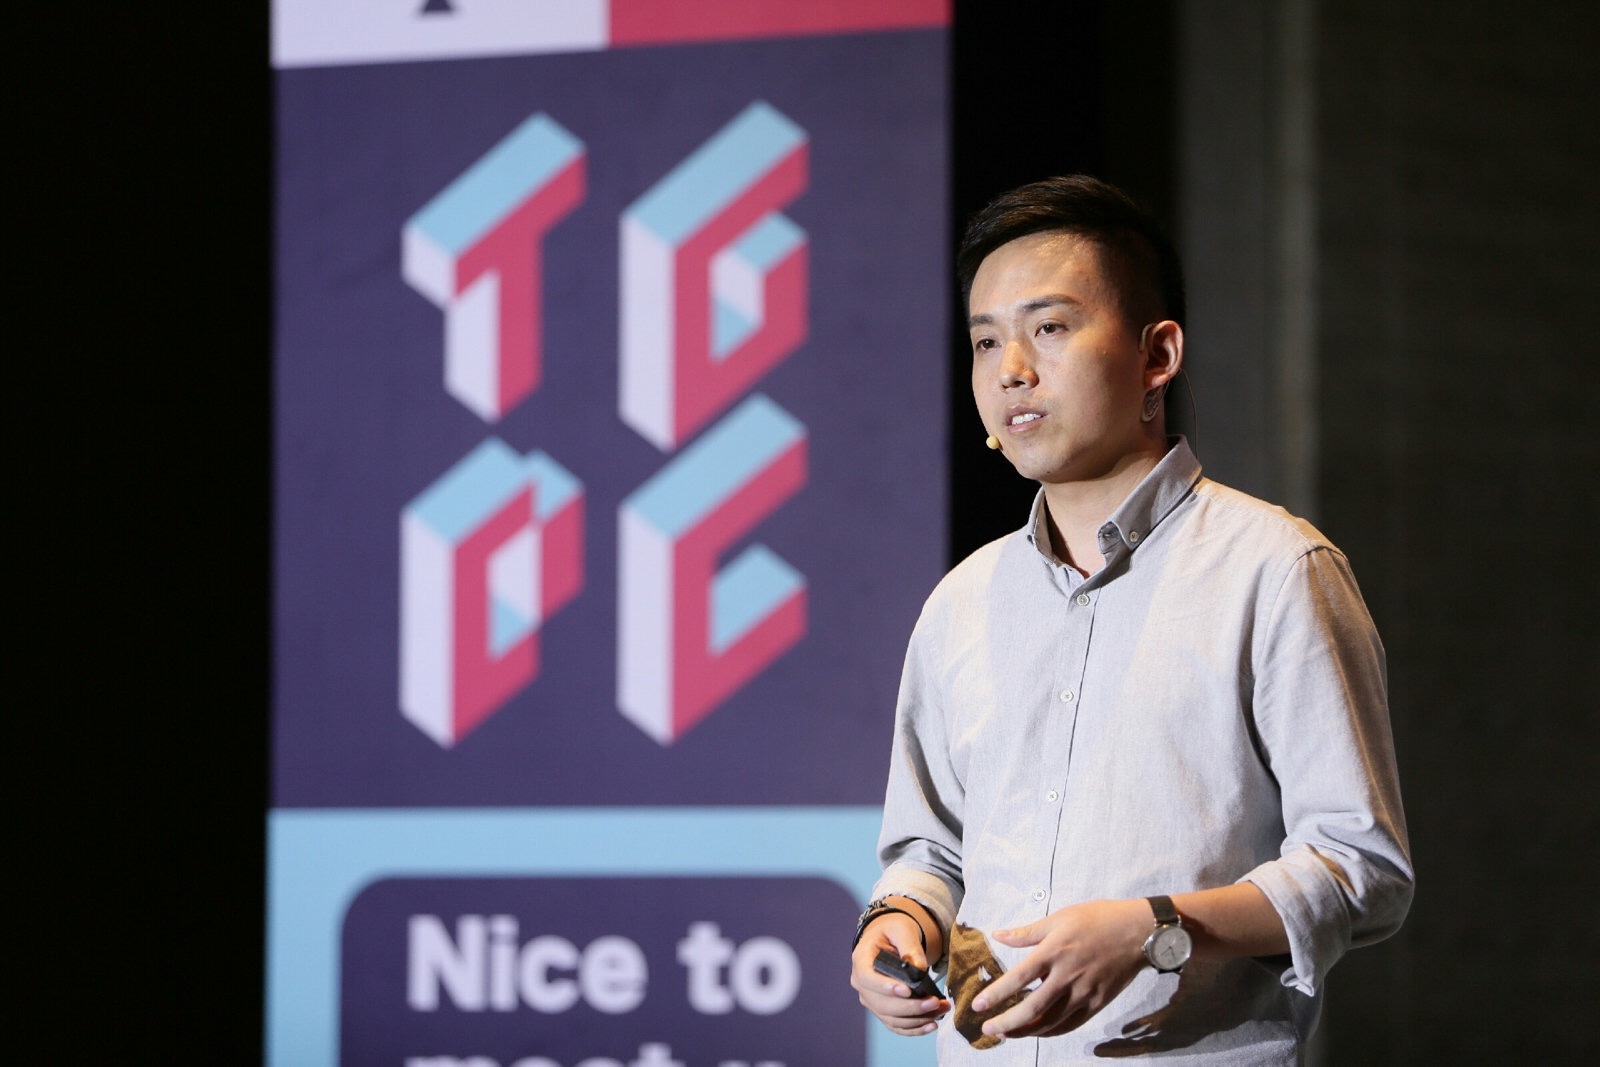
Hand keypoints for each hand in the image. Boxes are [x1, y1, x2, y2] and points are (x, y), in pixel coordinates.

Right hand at [850, 910, 948, 1035]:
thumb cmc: (893, 931)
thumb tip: (920, 970)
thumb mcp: (902, 929)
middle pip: (882, 1004)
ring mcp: (871, 999)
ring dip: (917, 1019)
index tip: (908, 990)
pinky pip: (896, 1025)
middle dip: (911, 1007)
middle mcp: (861, 983)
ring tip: (940, 1010)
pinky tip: (932, 1024)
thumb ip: (910, 946)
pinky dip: (914, 1028)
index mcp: (861, 960)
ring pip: (891, 1018)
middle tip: (935, 1002)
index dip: (885, 987)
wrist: (890, 939)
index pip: (868, 978)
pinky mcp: (883, 1010)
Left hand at [972, 898, 1148, 1039]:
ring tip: (1008, 1033)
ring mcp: (1084, 992)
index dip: (997, 994)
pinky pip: (1071, 1024)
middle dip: (1007, 1022)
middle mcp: (1067, 975)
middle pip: (1032, 1008)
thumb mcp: (1059, 918)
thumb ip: (1027, 932)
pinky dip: (1051, 1031)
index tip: (978, 1006)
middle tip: (988, 1030)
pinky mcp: (1098, 1003)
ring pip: (1051, 1021)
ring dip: (1026, 1031)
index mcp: (1054, 951)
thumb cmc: (1097, 919)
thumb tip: (997, 935)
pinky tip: (1038, 1031)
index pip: (1018, 978)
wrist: (1138, 931)